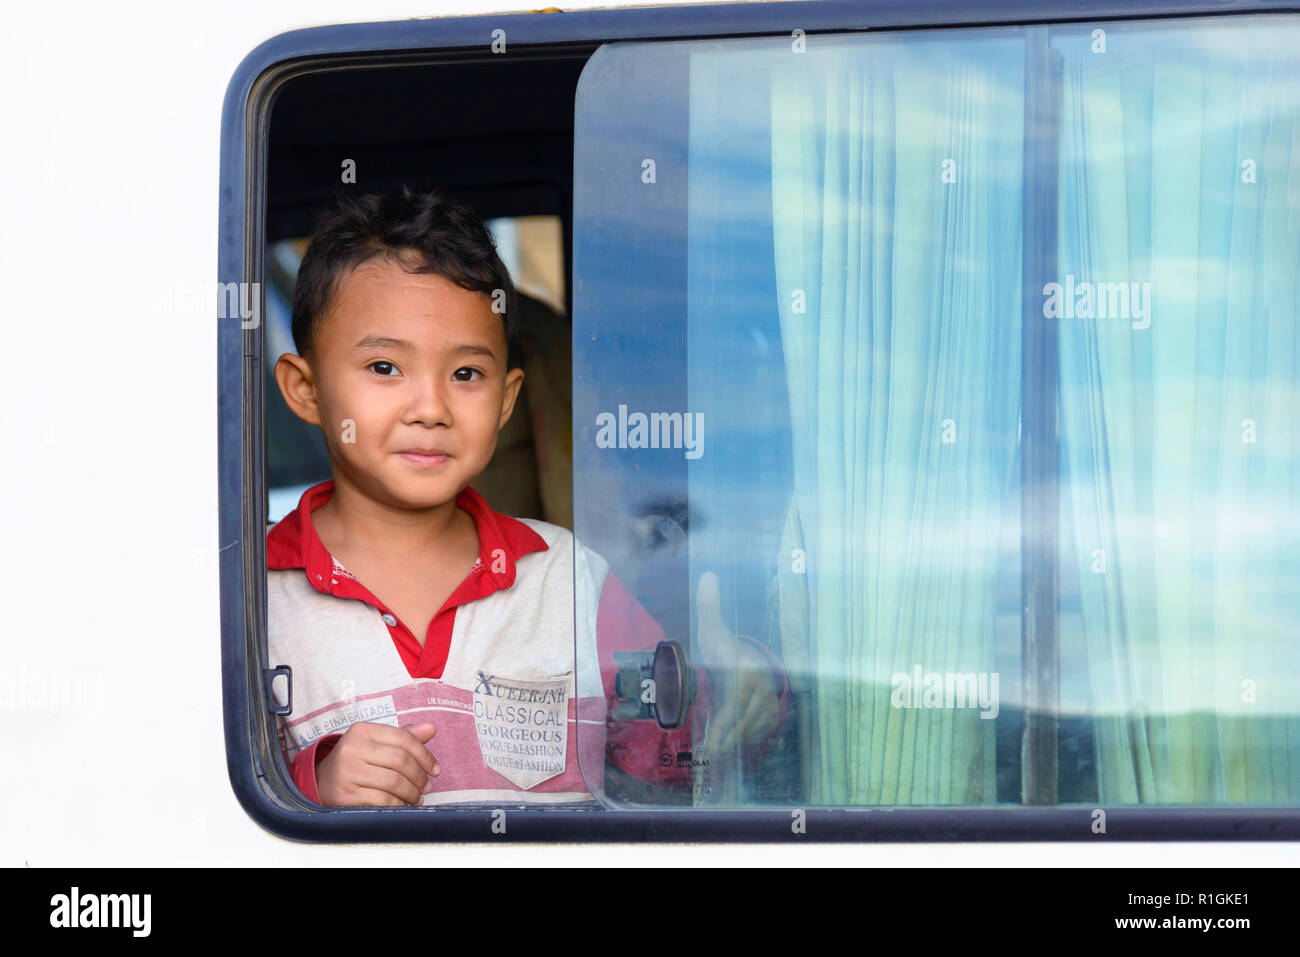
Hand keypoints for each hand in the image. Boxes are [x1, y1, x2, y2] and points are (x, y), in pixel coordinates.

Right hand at [316, 721, 439, 806]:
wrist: (322, 781)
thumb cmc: (357, 760)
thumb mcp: (376, 743)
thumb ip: (404, 737)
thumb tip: (432, 728)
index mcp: (363, 730)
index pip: (404, 739)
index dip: (425, 755)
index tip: (435, 769)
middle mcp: (353, 748)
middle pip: (400, 761)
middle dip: (419, 776)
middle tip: (426, 787)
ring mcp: (347, 772)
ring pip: (393, 782)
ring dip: (411, 792)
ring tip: (416, 797)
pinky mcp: (345, 795)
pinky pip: (382, 801)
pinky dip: (397, 804)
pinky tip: (402, 804)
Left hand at [694, 571, 781, 755]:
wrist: (750, 658)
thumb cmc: (724, 647)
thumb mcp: (714, 630)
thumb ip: (708, 606)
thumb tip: (707, 575)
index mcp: (746, 673)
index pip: (735, 706)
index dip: (725, 728)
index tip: (712, 745)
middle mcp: (762, 691)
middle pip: (743, 723)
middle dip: (728, 740)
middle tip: (711, 754)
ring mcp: (769, 703)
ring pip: (752, 729)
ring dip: (736, 743)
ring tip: (718, 753)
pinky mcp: (772, 713)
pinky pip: (760, 732)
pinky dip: (747, 740)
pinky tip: (732, 747)